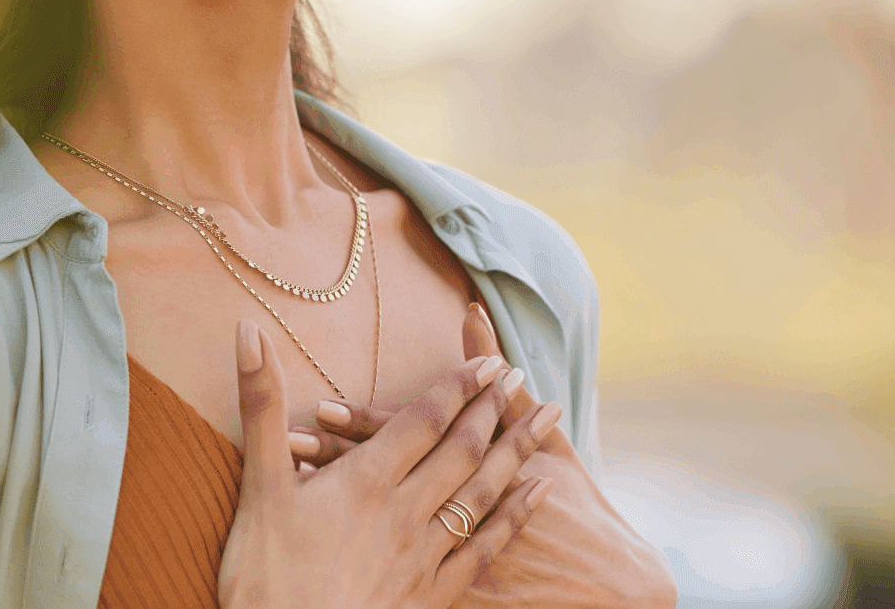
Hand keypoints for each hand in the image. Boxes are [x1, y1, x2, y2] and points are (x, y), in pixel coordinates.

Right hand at [216, 318, 561, 608]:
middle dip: (493, 409)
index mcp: (366, 481)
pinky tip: (536, 494)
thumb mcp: (257, 484)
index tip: (490, 360)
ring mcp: (424, 556)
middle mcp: (404, 512)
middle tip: (520, 376)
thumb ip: (260, 404)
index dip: (459, 386)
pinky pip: (485, 547)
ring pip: (483, 492)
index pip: (424, 420)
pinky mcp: (431, 595)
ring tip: (547, 418)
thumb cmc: (262, 574)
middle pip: (462, 450)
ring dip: (517, 450)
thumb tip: (248, 331)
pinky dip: (515, 514)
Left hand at [288, 304, 678, 608]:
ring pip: (374, 524)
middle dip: (332, 462)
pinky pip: (388, 567)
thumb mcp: (548, 446)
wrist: (606, 586)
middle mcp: (449, 515)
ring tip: (289, 478)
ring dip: (331, 504)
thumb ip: (502, 389)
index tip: (322, 406)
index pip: (408, 440)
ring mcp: (443, 558)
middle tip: (287, 439)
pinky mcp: (443, 591)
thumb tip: (473, 314)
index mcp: (471, 473)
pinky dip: (353, 550)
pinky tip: (317, 537)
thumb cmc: (578, 510)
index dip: (364, 424)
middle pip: (381, 482)